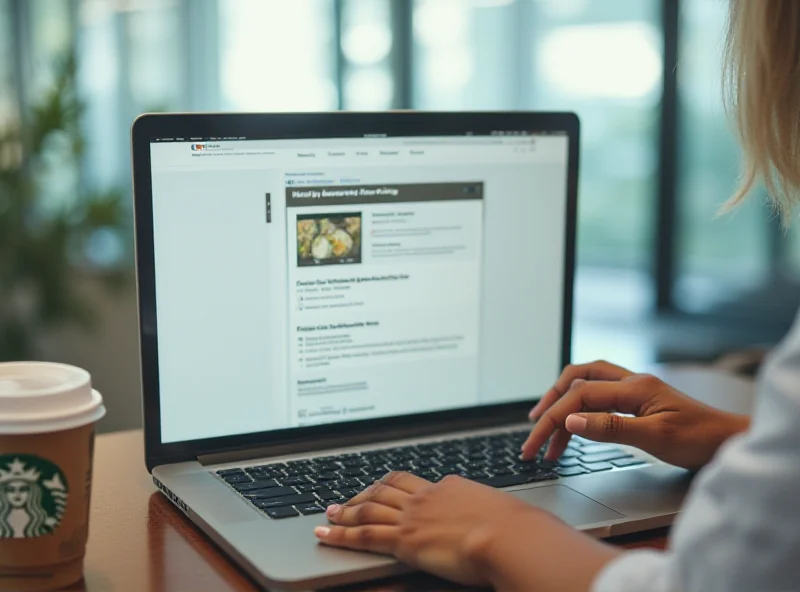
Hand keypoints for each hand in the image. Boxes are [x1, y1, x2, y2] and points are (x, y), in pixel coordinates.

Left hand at [314, 471, 617, 591]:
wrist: (510, 536)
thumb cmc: (518, 530)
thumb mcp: (503, 512)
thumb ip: (489, 512)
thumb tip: (498, 518)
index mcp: (450, 487)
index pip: (415, 484)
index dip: (395, 488)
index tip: (386, 491)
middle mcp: (427, 497)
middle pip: (386, 489)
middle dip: (364, 494)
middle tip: (348, 500)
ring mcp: (413, 517)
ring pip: (368, 508)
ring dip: (346, 511)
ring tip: (330, 515)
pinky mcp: (404, 540)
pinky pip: (363, 535)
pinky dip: (340, 534)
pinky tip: (325, 535)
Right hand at [521, 361, 749, 469]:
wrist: (732, 441)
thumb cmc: (701, 440)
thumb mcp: (655, 438)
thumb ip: (611, 428)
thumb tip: (571, 421)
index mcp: (633, 387)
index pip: (579, 397)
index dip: (552, 419)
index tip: (536, 444)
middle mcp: (631, 382)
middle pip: (576, 379)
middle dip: (550, 402)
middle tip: (532, 429)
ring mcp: (635, 390)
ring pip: (586, 386)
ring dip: (563, 407)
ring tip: (549, 438)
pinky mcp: (638, 402)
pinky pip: (599, 397)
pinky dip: (580, 410)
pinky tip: (576, 427)